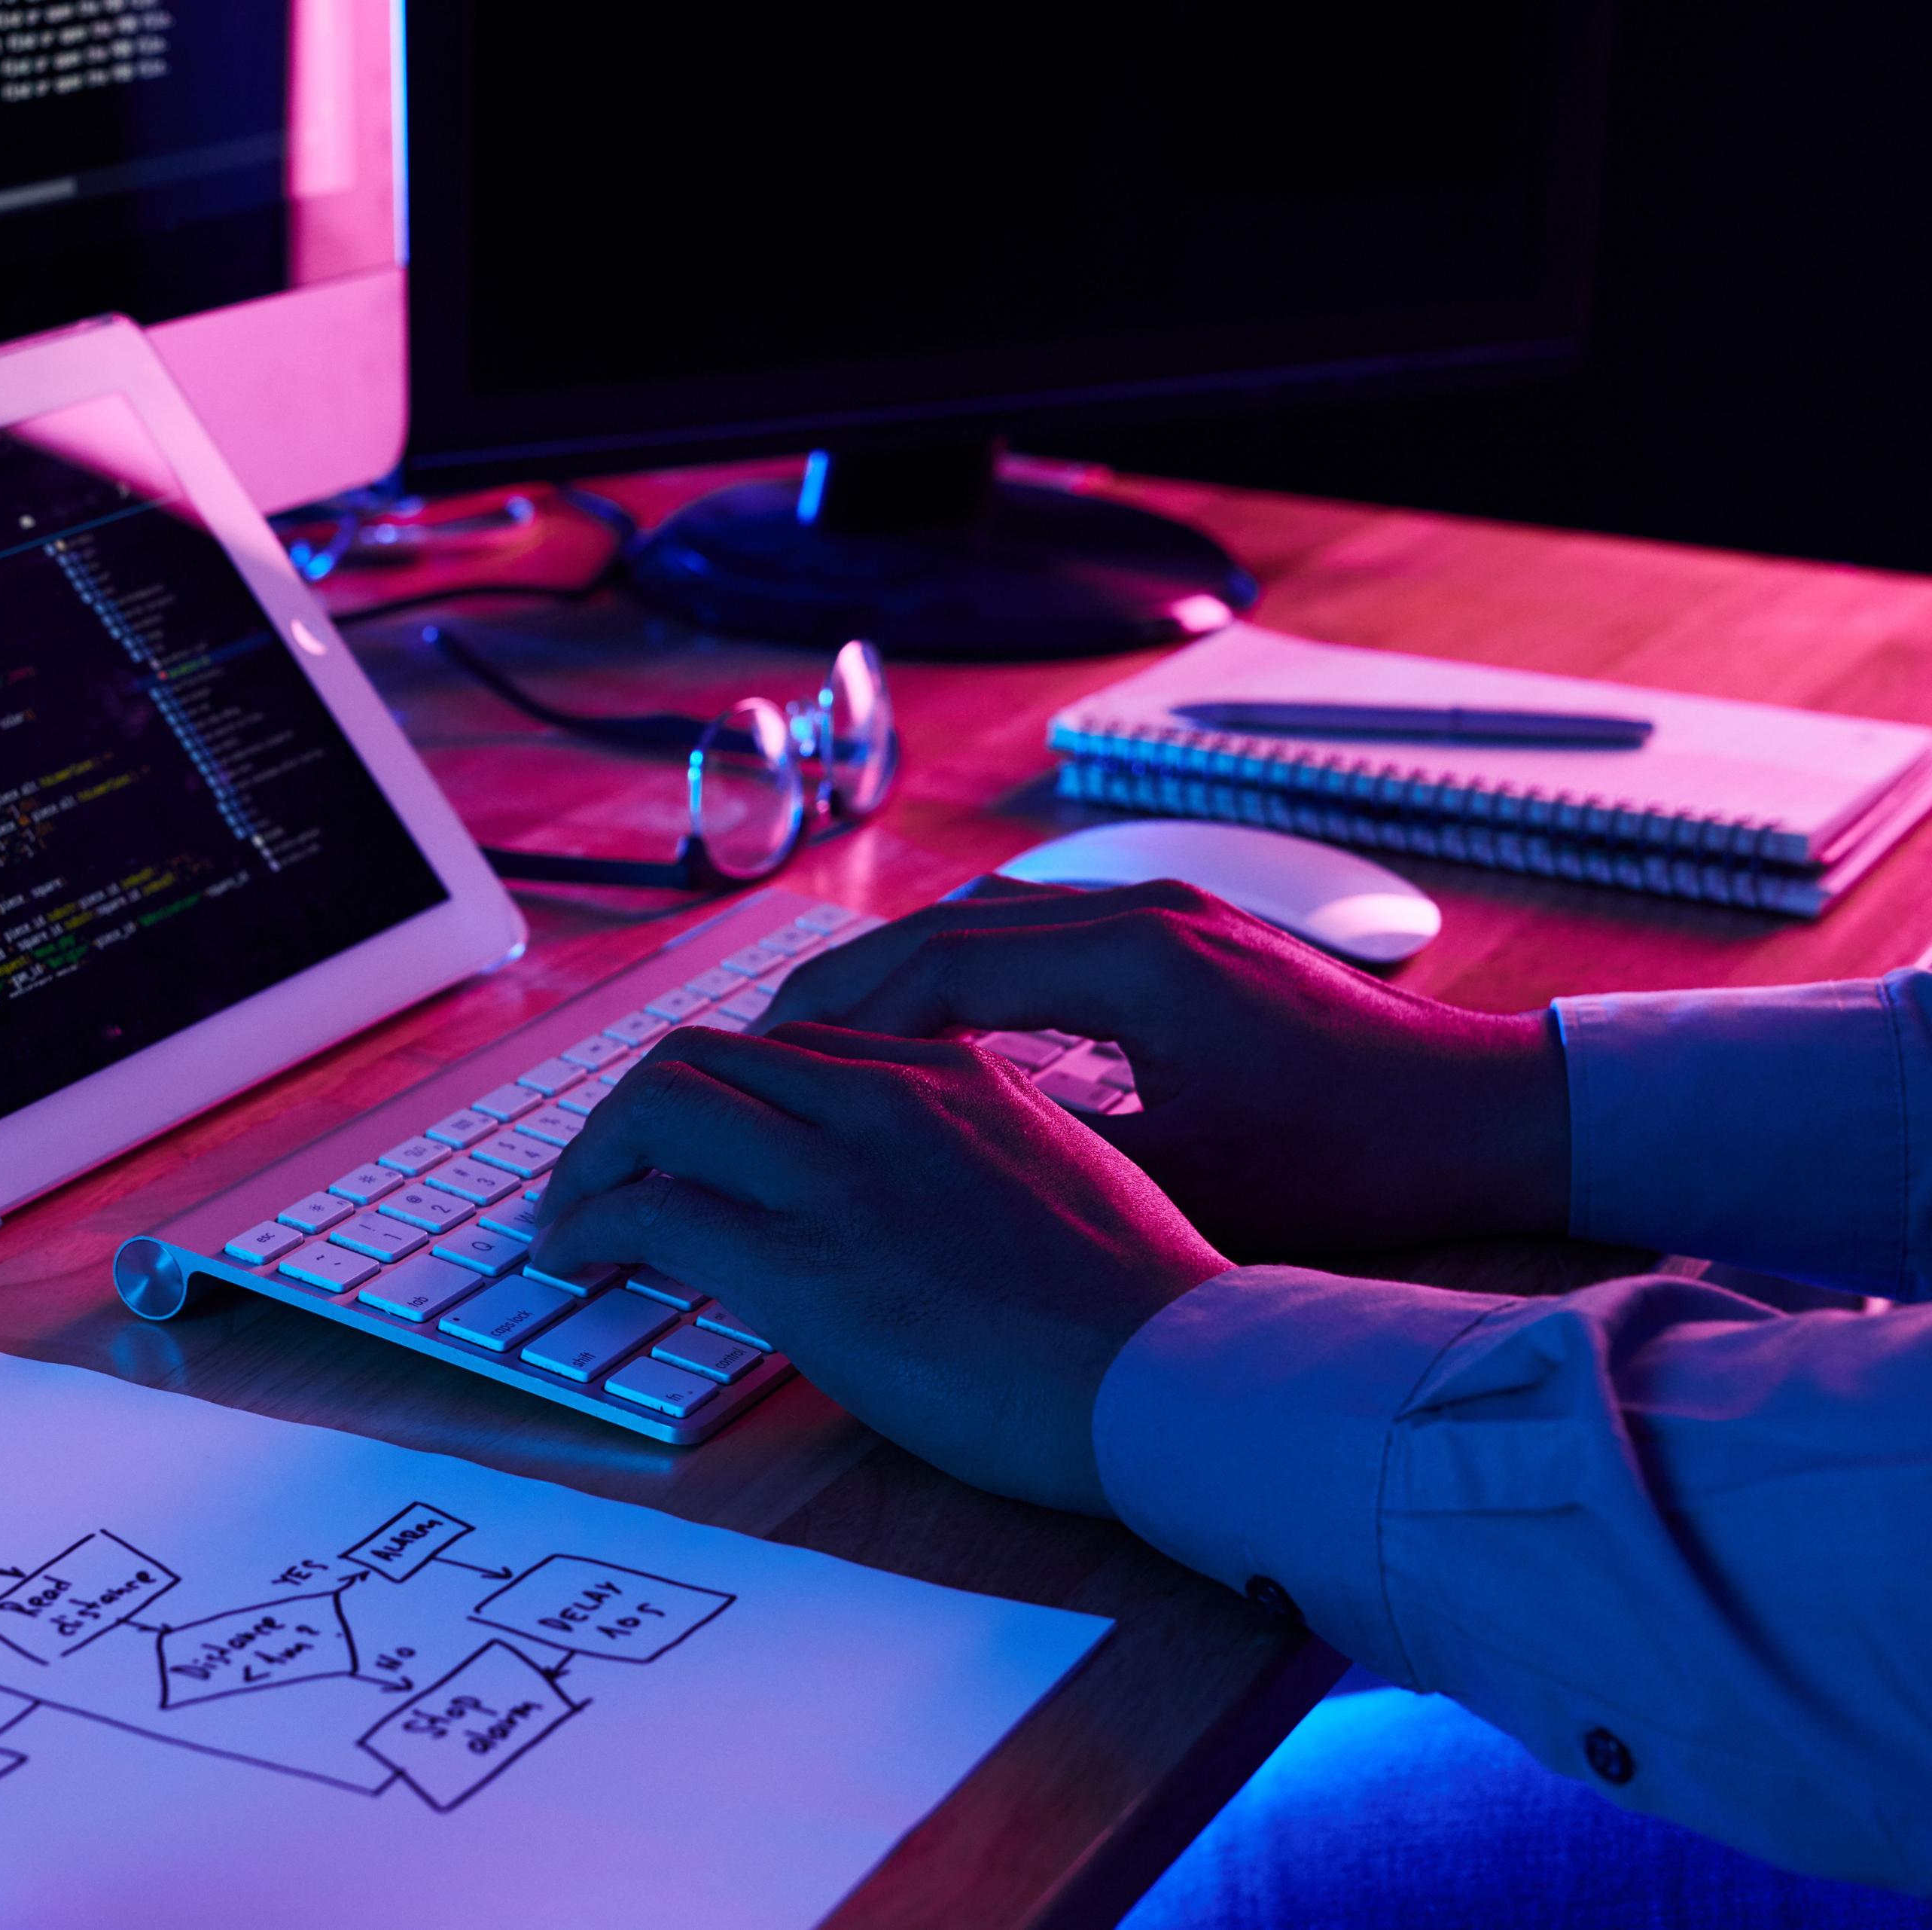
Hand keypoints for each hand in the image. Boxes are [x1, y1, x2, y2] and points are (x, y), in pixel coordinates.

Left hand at [529, 1023, 1229, 1516]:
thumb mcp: (1064, 1186)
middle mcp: (886, 1098)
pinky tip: (578, 1262)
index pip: (792, 1049)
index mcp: (953, 1076)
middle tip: (603, 1175)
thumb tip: (917, 1206)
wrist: (1177, 1376)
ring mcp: (839, 1173)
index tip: (691, 1146)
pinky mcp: (803, 1259)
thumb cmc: (1143, 1316)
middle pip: (707, 1056)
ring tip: (571, 1218)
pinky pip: (653, 1210)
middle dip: (633, 1114)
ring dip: (595, 1160)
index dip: (720, 1096)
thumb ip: (975, 1164)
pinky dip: (592, 1227)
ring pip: (660, 1105)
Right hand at [759, 878, 1571, 1253]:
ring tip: (827, 1044)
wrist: (1494, 1110)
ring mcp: (1167, 912)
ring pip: (989, 923)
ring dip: (903, 977)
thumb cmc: (1362, 1162)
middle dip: (846, 990)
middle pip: (947, 927)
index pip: (938, 964)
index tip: (769, 1068)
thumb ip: (1060, 1160)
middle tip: (763, 1054)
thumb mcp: (1196, 1186)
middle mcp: (1142, 911)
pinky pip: (1039, 935)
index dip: (839, 1018)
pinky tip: (935, 1031)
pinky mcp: (1187, 934)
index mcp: (1135, 962)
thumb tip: (932, 1171)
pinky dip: (968, 975)